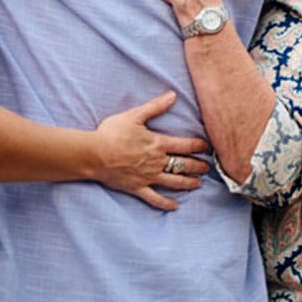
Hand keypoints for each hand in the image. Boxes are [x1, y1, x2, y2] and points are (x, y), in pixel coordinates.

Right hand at [91, 91, 210, 210]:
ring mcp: (148, 177)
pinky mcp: (137, 188)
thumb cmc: (111, 133)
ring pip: (175, 182)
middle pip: (184, 165)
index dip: (199, 146)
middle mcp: (157, 162)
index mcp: (158, 143)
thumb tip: (173, 95)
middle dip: (198, 166)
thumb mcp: (134, 115)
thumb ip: (155, 106)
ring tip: (198, 184)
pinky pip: (155, 199)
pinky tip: (175, 206)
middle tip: (207, 167)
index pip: (186, 145)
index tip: (207, 147)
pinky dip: (165, 203)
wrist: (94, 154)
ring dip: (189, 183)